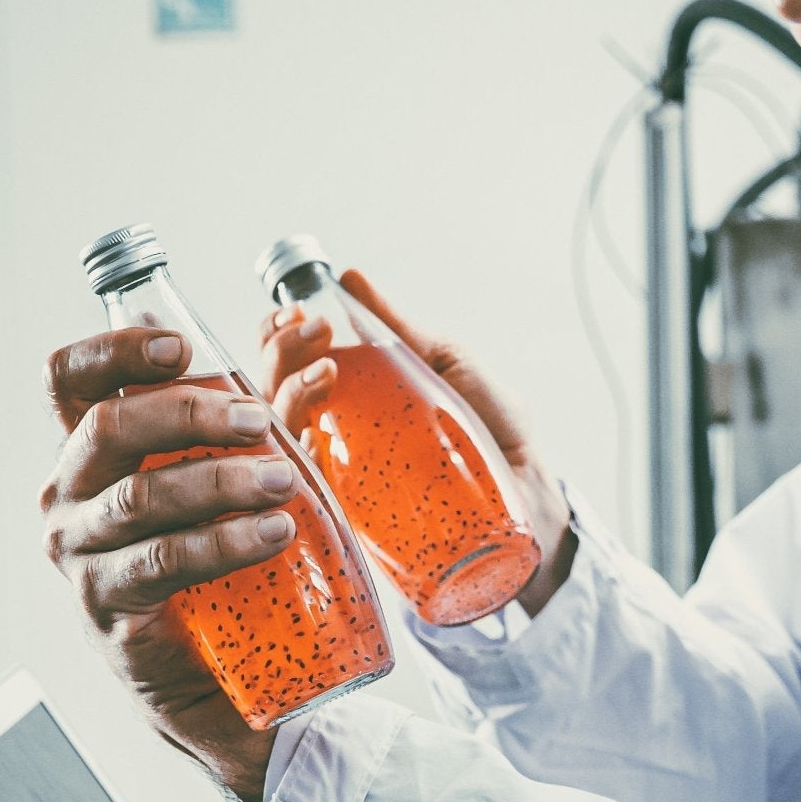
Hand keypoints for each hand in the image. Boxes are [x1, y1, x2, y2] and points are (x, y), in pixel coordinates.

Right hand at [41, 328, 291, 801]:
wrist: (210, 667)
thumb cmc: (218, 549)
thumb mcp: (238, 465)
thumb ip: (266, 401)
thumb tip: (309, 333)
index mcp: (86, 449)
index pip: (67, 378)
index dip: (114, 350)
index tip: (180, 347)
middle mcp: (67, 495)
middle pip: (107, 427)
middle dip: (190, 414)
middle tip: (258, 421)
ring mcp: (80, 554)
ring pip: (140, 497)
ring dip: (218, 480)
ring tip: (284, 482)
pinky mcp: (108, 607)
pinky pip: (161, 562)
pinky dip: (222, 542)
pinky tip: (272, 532)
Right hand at [262, 270, 575, 616]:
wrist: (531, 495)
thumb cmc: (491, 432)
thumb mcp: (446, 367)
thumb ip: (400, 330)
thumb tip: (350, 277)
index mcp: (345, 400)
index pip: (285, 366)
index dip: (276, 337)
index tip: (295, 313)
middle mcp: (330, 440)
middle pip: (268, 399)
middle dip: (280, 356)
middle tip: (315, 330)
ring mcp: (338, 482)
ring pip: (278, 443)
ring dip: (290, 396)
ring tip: (327, 369)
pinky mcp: (353, 523)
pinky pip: (306, 499)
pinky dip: (300, 462)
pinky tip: (313, 437)